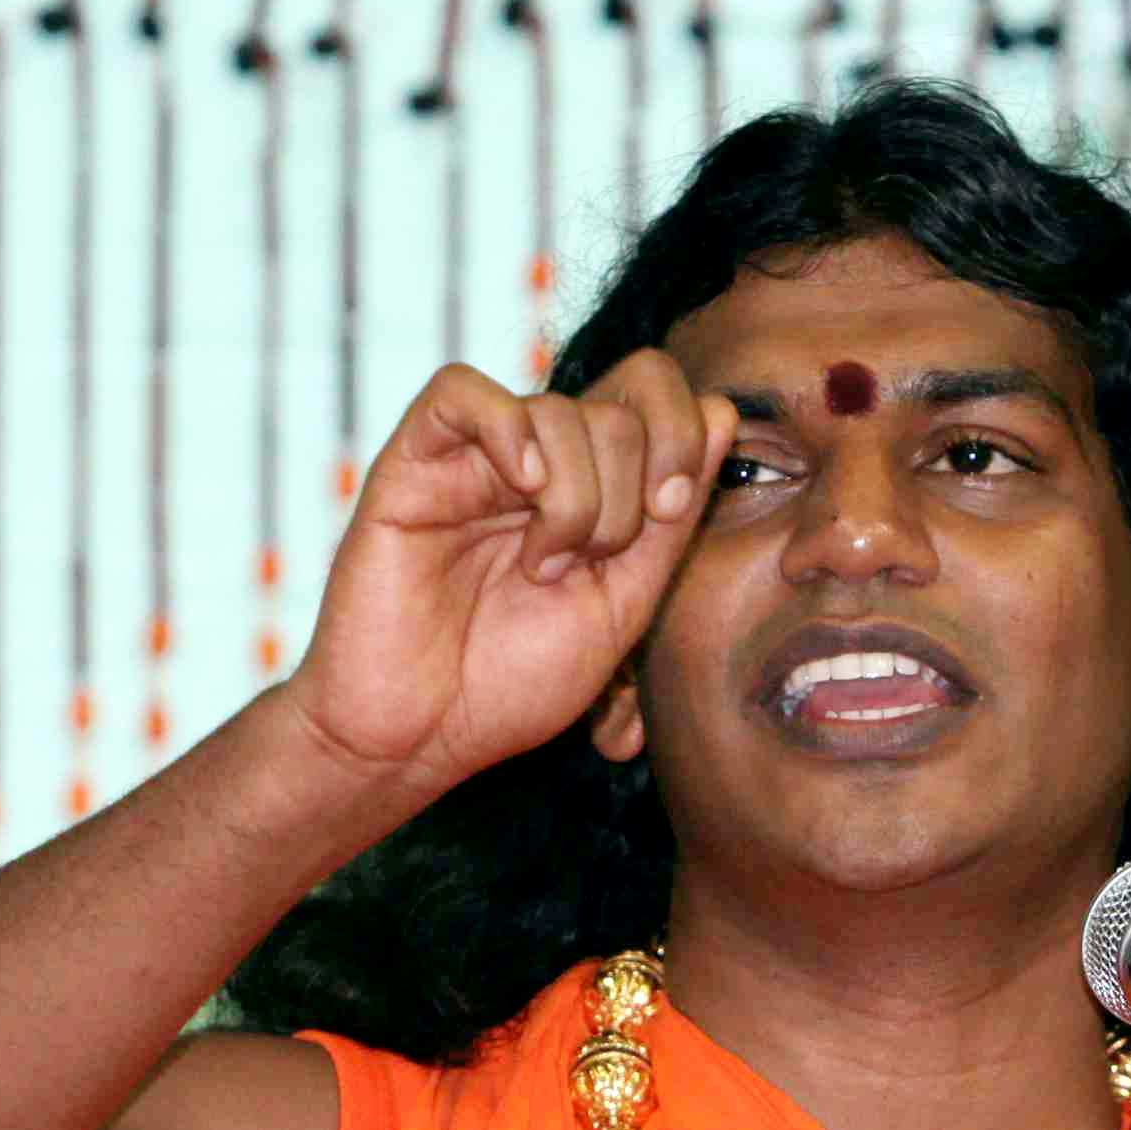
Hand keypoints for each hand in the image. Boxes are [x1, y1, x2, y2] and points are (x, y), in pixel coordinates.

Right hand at [278, 351, 732, 804]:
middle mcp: (535, 462)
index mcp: (590, 487)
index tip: (671, 509)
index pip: (654, 395)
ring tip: (540, 565)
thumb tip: (719, 412)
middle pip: (616, 406)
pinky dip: (508, 429)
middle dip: (627, 489)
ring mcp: (472, 460)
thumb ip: (672, 517)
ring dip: (573, 494)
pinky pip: (461, 392)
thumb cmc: (512, 683)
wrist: (418, 736)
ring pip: (553, 408)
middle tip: (589, 562)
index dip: (681, 432)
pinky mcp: (412, 464)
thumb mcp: (622, 604)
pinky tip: (523, 490)